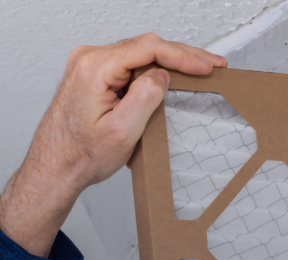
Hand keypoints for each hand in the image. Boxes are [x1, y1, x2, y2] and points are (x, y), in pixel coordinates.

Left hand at [0, 34, 226, 257]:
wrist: (56, 164)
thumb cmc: (82, 154)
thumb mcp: (121, 131)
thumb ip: (144, 97)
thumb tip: (162, 75)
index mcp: (95, 68)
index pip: (148, 49)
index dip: (183, 56)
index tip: (206, 66)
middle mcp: (90, 60)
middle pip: (145, 46)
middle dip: (182, 54)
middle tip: (211, 64)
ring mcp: (90, 66)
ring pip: (139, 55)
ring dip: (169, 62)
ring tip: (197, 70)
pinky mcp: (94, 76)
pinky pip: (129, 65)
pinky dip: (153, 71)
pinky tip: (170, 77)